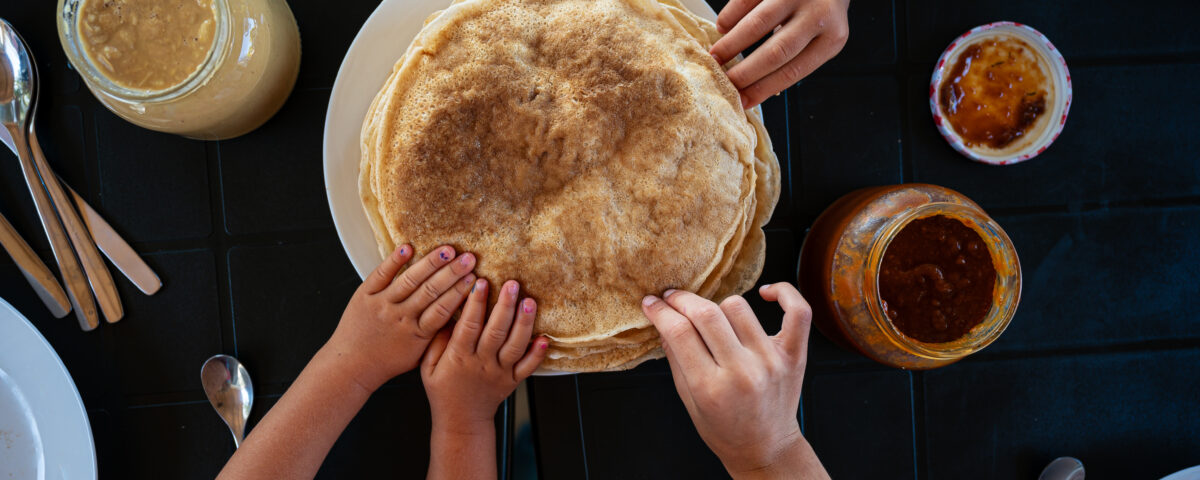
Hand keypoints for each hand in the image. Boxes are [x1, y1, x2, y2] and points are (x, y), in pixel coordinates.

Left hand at [325, 244, 476, 392]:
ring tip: (447, 250)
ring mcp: (382, 305)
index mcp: (417, 334)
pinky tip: (408, 247)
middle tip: (469, 258)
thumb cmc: (388, 362)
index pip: (443, 309)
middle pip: (430, 291)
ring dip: (430, 263)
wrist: (351, 365)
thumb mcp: (419, 355)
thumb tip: (461, 318)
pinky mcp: (364, 295)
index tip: (475, 278)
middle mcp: (400, 317)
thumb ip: (438, 337)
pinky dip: (394, 261)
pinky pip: (381, 274)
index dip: (459, 292)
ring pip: (409, 280)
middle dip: (452, 273)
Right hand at [421, 279, 548, 431]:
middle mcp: (482, 363)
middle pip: (496, 332)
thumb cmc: (443, 390)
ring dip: (524, 323)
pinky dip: (538, 353)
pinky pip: (528, 367)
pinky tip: (545, 338)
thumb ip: (437, 341)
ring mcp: (500, 372)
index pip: (468, 326)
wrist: (461, 421)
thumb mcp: (428, 367)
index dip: (475, 304)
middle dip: (505, 306)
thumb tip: (447, 314)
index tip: (481, 282)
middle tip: (512, 284)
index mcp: (459, 357)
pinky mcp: (513, 380)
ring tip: (530, 302)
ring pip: (515, 346)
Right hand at [641, 283, 827, 478]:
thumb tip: (663, 320)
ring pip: (738, 307)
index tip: (651, 303)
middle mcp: (742, 371)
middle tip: (672, 299)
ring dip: (718, 305)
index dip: (660, 311)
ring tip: (712, 316)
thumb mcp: (688, 400)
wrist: (765, 448)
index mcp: (711, 387)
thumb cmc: (724, 429)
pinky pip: (797, 312)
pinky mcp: (794, 356)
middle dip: (681, 300)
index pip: (679, 332)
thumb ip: (675, 358)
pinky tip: (766, 292)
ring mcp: (771, 361)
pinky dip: (784, 293)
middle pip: (705, 314)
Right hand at [710, 0, 850, 107]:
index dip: (763, 88)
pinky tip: (723, 27)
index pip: (793, 71)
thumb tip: (756, 86)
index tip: (743, 100)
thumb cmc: (821, 10)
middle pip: (775, 52)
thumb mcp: (820, 37)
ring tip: (716, 56)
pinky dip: (730, 16)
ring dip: (732, 44)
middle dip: (745, 72)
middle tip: (724, 81)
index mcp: (831, 39)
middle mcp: (818, 16)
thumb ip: (795, 57)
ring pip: (758, 25)